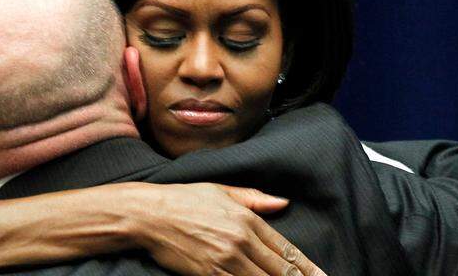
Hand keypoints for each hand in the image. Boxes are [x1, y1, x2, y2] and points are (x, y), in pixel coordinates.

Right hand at [128, 183, 325, 275]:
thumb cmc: (185, 199)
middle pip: (279, 270)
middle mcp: (241, 241)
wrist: (150, 214)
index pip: (285, 248)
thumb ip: (254, 198)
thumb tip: (283, 202)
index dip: (306, 266)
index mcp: (246, 219)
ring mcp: (226, 261)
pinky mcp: (209, 275)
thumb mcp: (221, 191)